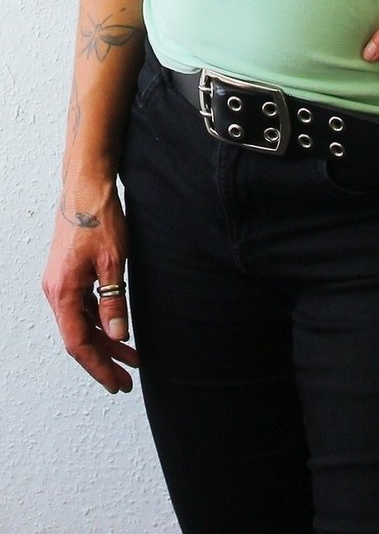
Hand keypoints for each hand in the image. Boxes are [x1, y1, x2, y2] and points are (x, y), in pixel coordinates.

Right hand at [43, 181, 138, 393]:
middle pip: (79, 337)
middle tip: (127, 379)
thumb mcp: (112, 262)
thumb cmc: (98, 218)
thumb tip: (119, 334)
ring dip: (105, 341)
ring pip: (82, 323)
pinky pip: (82, 308)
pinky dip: (100, 321)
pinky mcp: (69, 275)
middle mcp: (56, 291)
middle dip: (104, 360)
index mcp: (63, 291)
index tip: (116, 382)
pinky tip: (117, 330)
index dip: (98, 366)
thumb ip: (114, 301)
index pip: (78, 343)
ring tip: (131, 357)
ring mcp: (61, 283)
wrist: (86, 187)